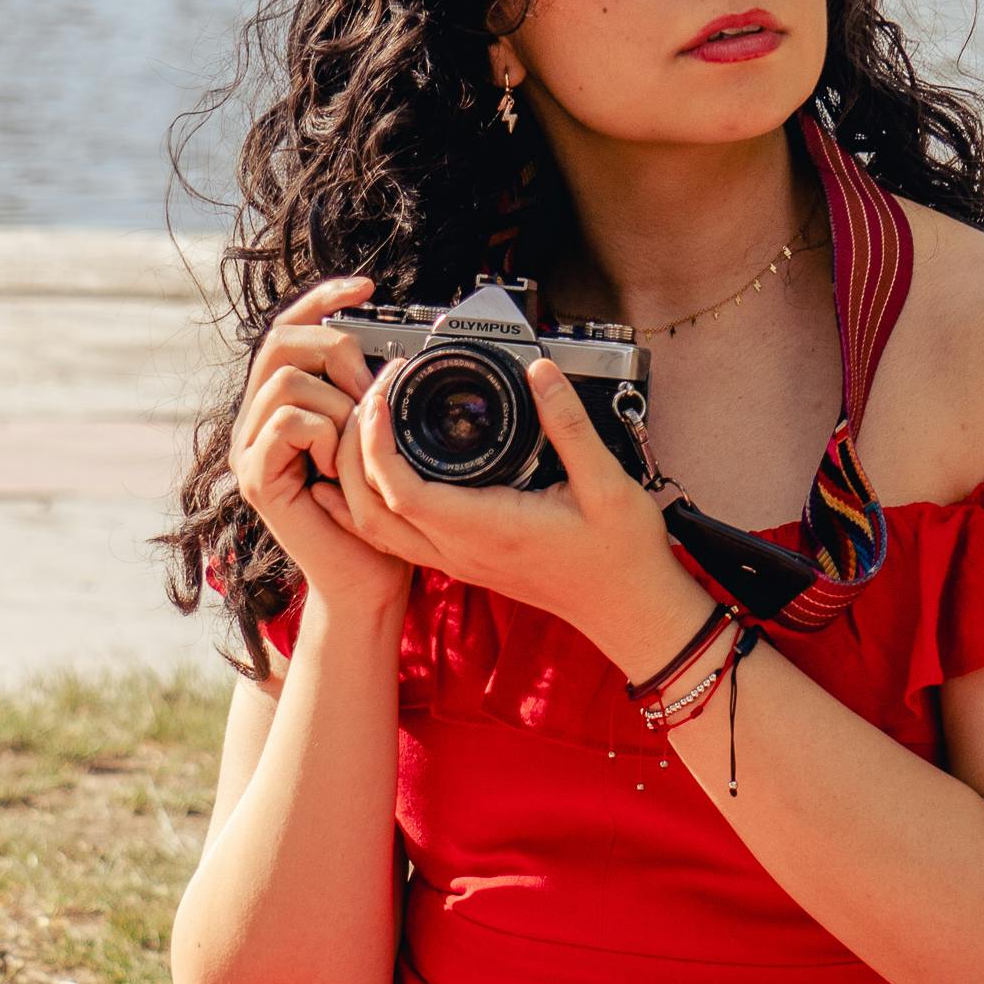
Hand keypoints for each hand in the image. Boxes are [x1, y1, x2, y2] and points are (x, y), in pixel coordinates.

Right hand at [227, 274, 411, 615]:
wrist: (369, 578)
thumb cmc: (380, 511)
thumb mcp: (379, 437)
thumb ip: (370, 393)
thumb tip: (389, 350)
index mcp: (285, 402)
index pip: (291, 328)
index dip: (323, 298)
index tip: (367, 286)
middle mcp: (258, 419)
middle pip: (279, 340)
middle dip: (334, 349)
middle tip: (370, 385)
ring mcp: (250, 447)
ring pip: (285, 379)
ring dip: (335, 402)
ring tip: (355, 439)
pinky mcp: (254, 476)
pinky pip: (287, 420)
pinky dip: (324, 433)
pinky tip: (337, 463)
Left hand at [314, 351, 712, 667]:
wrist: (631, 609)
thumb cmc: (622, 556)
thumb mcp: (608, 484)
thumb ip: (571, 426)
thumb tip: (541, 374)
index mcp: (488, 529)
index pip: (403, 491)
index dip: (377, 442)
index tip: (383, 396)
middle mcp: (462, 550)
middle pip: (370, 509)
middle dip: (353, 450)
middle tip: (372, 397)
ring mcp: (458, 560)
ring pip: (374, 528)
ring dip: (352, 479)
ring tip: (362, 426)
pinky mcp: (464, 560)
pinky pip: (394, 537)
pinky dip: (366, 505)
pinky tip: (360, 480)